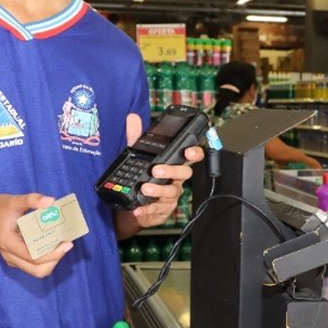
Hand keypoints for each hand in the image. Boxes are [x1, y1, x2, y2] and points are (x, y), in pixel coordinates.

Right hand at [0, 192, 73, 278]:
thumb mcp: (15, 200)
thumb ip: (32, 200)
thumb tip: (51, 201)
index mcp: (8, 243)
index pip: (34, 257)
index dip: (53, 254)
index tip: (67, 244)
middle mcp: (10, 256)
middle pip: (38, 270)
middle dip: (55, 259)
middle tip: (66, 244)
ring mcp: (13, 260)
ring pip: (37, 270)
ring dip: (52, 260)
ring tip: (61, 245)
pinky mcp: (17, 259)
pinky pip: (34, 265)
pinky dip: (46, 259)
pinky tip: (53, 244)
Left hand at [124, 113, 203, 228]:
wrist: (134, 203)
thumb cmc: (144, 177)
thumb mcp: (138, 155)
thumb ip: (136, 137)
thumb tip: (132, 118)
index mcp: (174, 164)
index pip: (192, 157)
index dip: (195, 153)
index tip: (188, 151)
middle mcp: (175, 180)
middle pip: (184, 173)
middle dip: (172, 170)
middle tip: (156, 170)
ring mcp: (170, 196)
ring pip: (171, 192)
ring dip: (158, 190)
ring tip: (145, 189)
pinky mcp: (162, 210)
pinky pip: (157, 209)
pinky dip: (148, 209)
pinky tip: (138, 207)